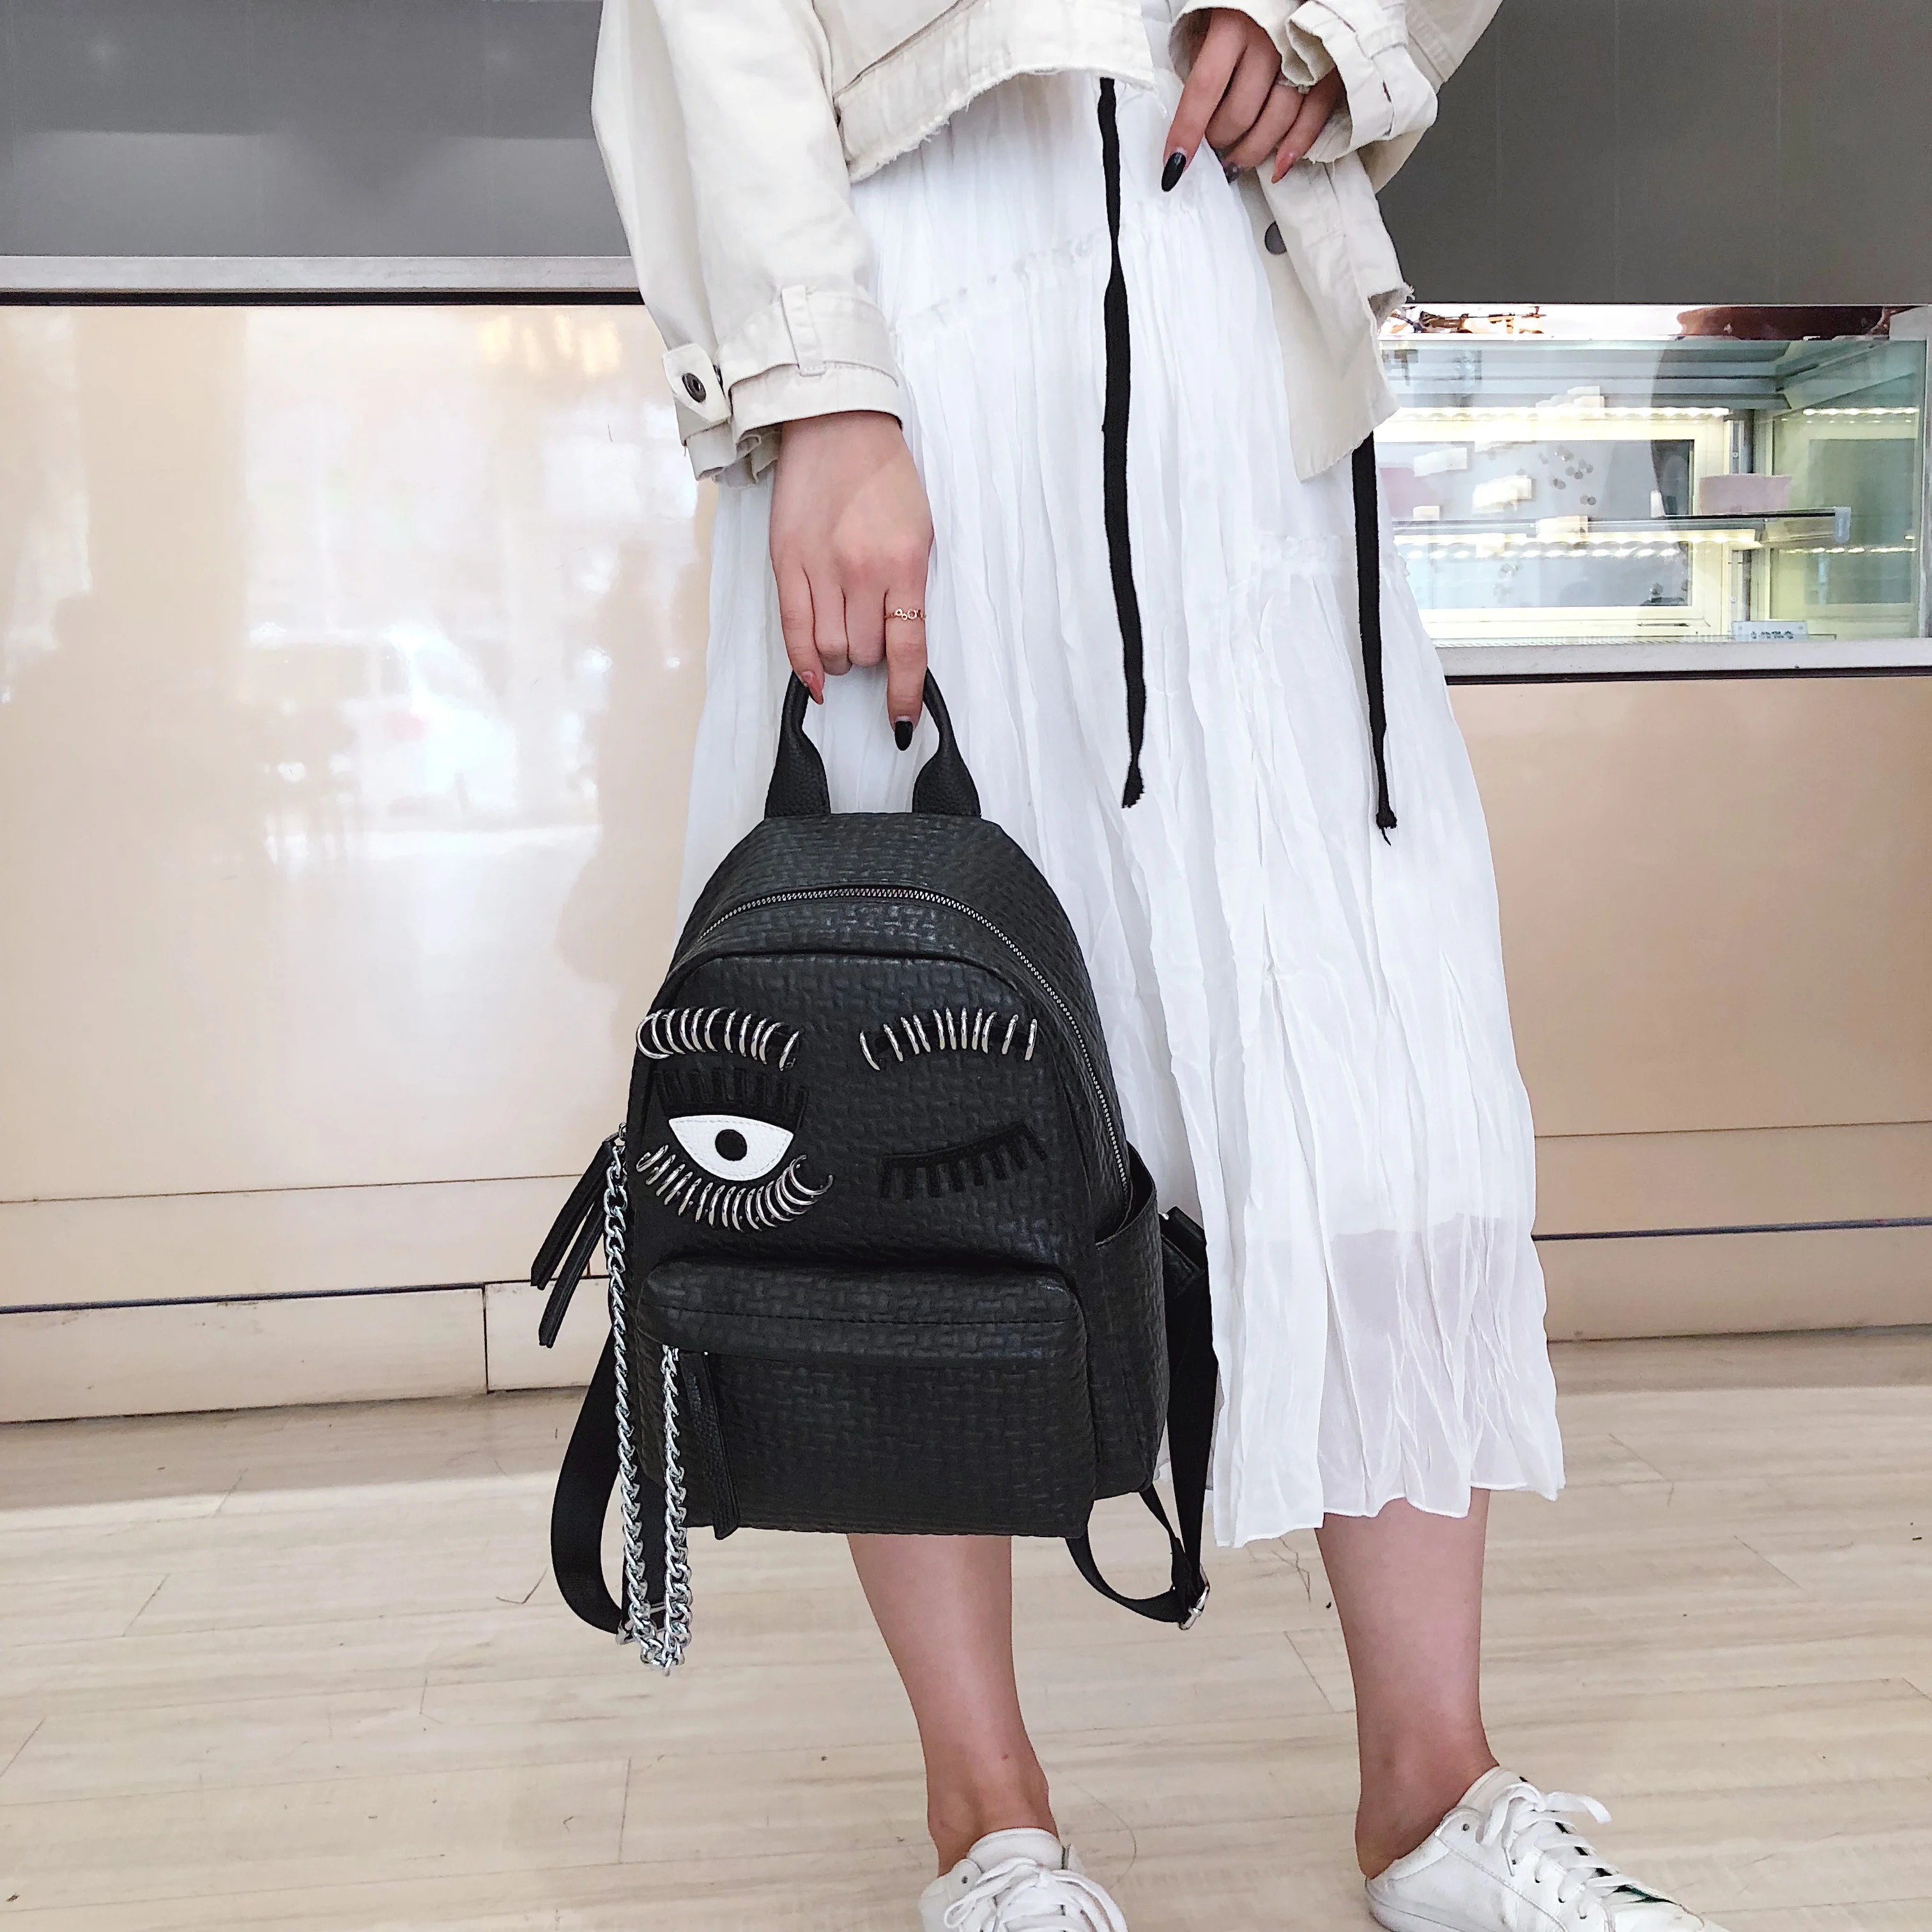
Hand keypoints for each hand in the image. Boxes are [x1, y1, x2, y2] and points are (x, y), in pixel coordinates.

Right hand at [769, 410, 933, 737]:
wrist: (837, 425)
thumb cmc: (885, 478)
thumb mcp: (919, 533)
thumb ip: (909, 590)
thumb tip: (899, 647)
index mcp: (904, 564)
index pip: (906, 649)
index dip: (904, 694)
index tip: (902, 722)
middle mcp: (860, 572)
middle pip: (864, 653)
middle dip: (870, 661)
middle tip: (871, 639)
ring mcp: (819, 568)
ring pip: (829, 649)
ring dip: (840, 660)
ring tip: (844, 639)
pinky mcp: (786, 563)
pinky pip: (793, 630)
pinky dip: (805, 663)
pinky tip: (814, 679)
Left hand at [1165, 9, 1346, 185]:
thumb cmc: (1246, 4)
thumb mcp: (1214, 20)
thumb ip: (1204, 60)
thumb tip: (1194, 114)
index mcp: (1234, 25)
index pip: (1204, 89)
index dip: (1188, 131)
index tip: (1174, 164)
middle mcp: (1270, 41)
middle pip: (1240, 114)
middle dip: (1219, 140)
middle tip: (1210, 143)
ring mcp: (1302, 57)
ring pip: (1276, 123)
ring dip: (1250, 151)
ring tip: (1234, 161)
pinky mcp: (1328, 67)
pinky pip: (1313, 117)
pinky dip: (1295, 146)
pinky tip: (1278, 166)